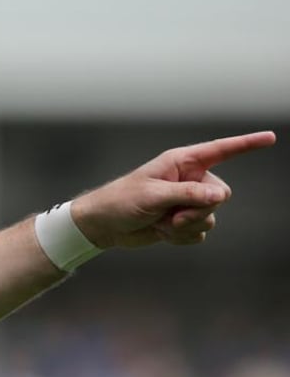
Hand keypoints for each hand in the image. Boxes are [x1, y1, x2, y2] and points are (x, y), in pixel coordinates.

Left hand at [71, 131, 276, 248]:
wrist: (105, 226)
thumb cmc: (121, 202)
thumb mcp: (153, 196)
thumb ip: (187, 195)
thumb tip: (220, 196)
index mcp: (181, 162)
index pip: (220, 151)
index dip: (246, 144)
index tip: (271, 138)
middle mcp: (189, 180)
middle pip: (220, 196)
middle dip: (198, 211)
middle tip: (170, 216)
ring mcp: (187, 202)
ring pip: (210, 218)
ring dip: (185, 227)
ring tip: (160, 223)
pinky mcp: (183, 222)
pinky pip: (199, 234)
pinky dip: (181, 238)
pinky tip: (161, 233)